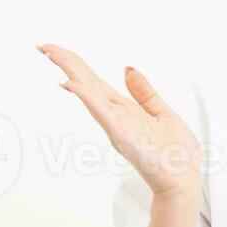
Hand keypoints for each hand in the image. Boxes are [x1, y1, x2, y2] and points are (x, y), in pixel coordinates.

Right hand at [38, 44, 201, 198]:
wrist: (184, 180)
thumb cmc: (176, 153)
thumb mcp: (161, 112)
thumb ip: (144, 92)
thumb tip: (128, 69)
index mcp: (123, 108)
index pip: (93, 81)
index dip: (75, 63)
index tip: (54, 49)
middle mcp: (115, 115)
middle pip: (86, 82)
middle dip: (65, 63)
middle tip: (42, 46)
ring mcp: (116, 125)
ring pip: (89, 94)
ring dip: (71, 74)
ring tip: (52, 55)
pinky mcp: (123, 136)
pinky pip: (102, 114)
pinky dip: (87, 98)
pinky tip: (73, 84)